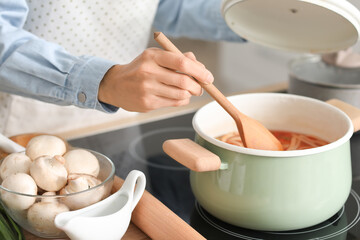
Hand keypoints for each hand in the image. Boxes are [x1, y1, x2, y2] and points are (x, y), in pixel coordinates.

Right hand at [98, 48, 213, 111]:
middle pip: (184, 82)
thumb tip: (200, 66)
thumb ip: (177, 57)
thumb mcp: (155, 56)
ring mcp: (147, 90)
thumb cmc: (140, 69)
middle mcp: (149, 72)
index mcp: (152, 57)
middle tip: (201, 87)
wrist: (116, 85)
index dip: (199, 71)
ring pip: (181, 95)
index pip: (181, 63)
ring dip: (190, 94)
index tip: (208, 76)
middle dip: (198, 86)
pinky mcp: (148, 103)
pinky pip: (174, 103)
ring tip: (188, 90)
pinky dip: (182, 100)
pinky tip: (178, 96)